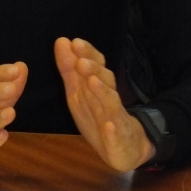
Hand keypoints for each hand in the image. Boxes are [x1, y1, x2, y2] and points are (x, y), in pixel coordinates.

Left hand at [54, 37, 154, 170]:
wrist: (128, 149)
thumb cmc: (99, 117)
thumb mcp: (80, 93)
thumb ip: (70, 69)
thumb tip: (62, 41)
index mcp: (99, 88)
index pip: (97, 66)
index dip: (88, 54)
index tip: (75, 42)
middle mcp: (109, 100)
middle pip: (105, 81)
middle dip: (93, 70)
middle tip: (81, 61)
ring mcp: (116, 120)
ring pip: (111, 104)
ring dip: (102, 93)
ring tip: (92, 82)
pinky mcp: (119, 141)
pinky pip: (116, 136)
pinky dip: (113, 132)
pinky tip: (109, 127)